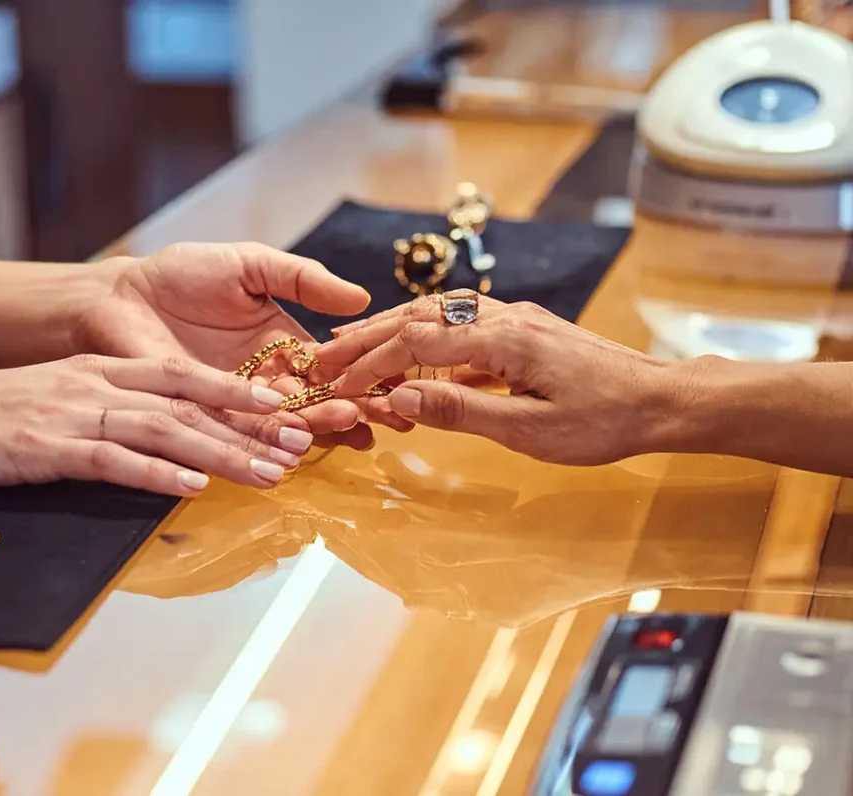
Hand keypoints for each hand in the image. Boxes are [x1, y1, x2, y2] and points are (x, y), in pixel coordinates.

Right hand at [0, 356, 318, 495]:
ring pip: (163, 432)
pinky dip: (157, 476)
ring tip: (266, 473)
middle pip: (187, 404)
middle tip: (297, 445)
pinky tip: (193, 489)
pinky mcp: (46, 449)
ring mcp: (73, 415)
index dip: (236, 390)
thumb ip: (109, 410)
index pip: (183, 376)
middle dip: (247, 427)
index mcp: (101, 369)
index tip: (281, 407)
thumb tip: (160, 437)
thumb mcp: (58, 396)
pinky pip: (112, 461)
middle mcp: (97, 385)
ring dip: (220, 454)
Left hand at [79, 243, 413, 448]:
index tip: (393, 385)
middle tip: (376, 418)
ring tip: (345, 429)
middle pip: (314, 402)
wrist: (120, 298)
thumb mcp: (251, 265)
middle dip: (347, 410)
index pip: (331, 366)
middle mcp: (265, 380)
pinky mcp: (203, 418)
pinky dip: (268, 444)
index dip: (361, 377)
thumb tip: (361, 295)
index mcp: (283, 343)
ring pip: (283, 423)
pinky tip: (294, 449)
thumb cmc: (183, 275)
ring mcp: (235, 403)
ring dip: (316, 429)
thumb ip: (301, 279)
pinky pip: (240, 435)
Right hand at [317, 297, 683, 464]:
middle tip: (326, 352)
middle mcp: (505, 317)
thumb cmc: (602, 423)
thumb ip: (461, 410)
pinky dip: (427, 334)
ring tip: (357, 343)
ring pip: (440, 313)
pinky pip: (464, 322)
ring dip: (394, 328)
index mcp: (503, 339)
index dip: (371, 364)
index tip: (337, 384)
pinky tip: (416, 354)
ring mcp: (516, 318)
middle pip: (421, 317)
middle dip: (369, 335)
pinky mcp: (525, 328)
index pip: (417, 345)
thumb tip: (400, 396)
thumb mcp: (529, 429)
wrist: (661, 400)